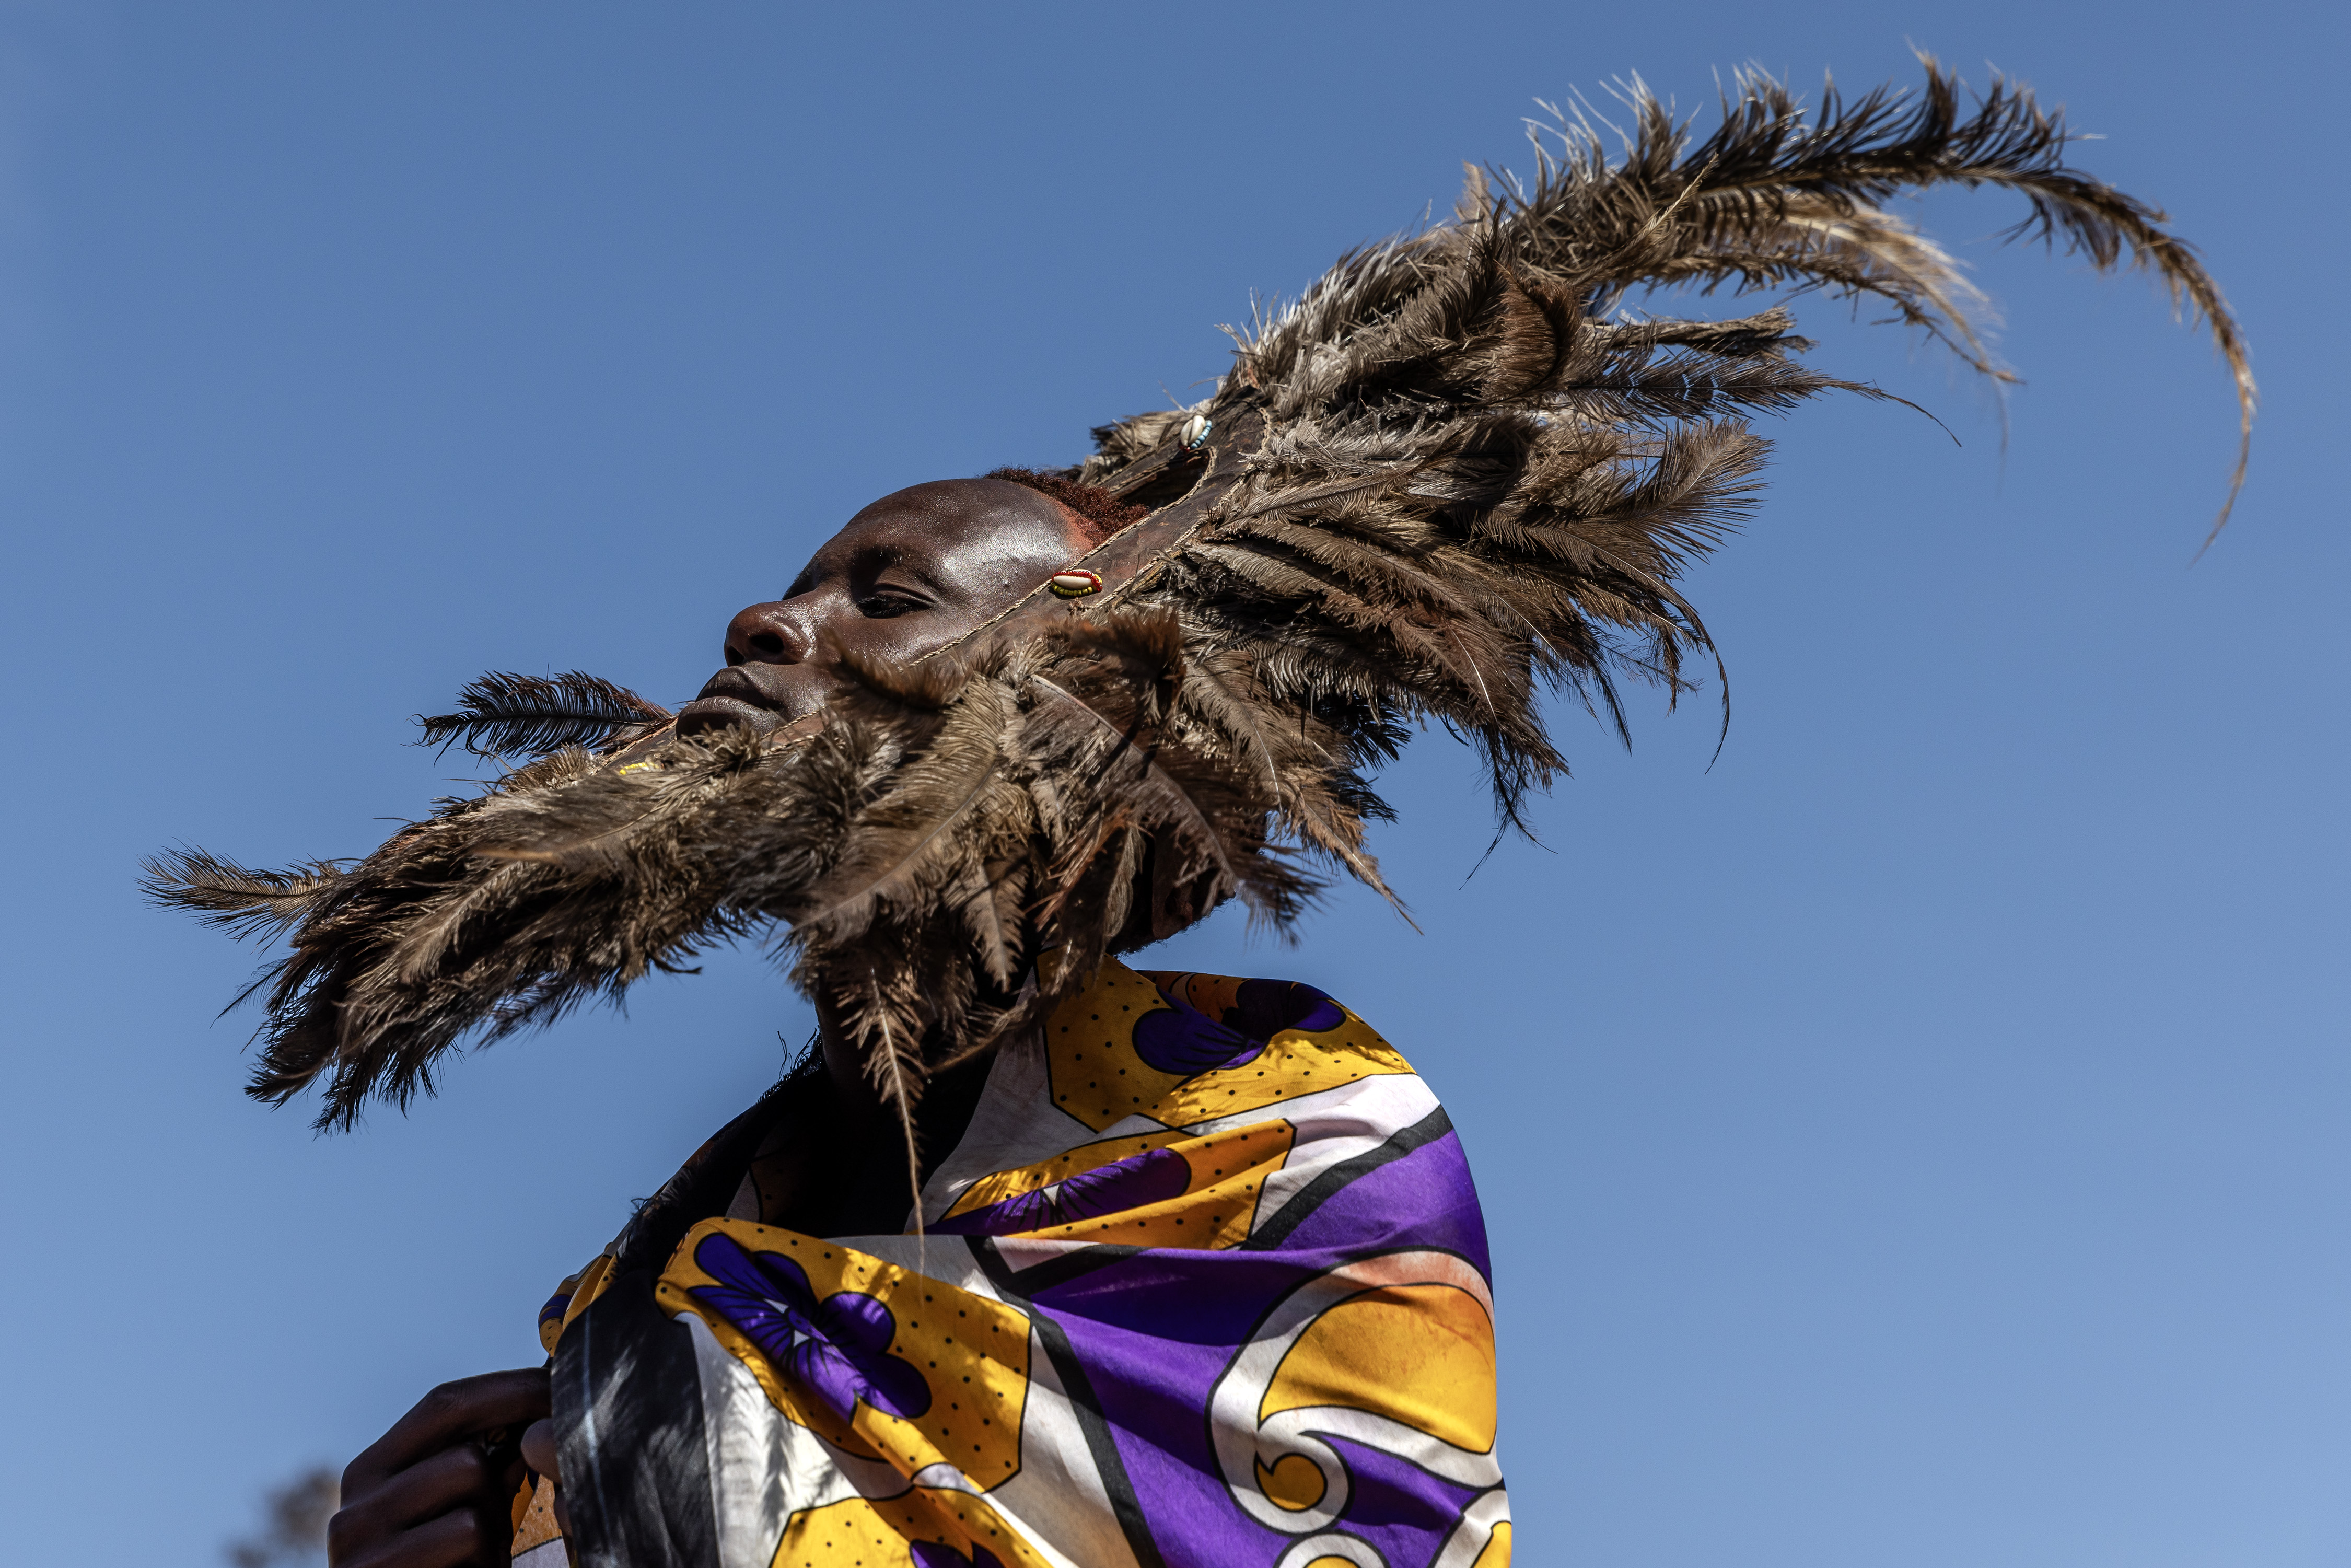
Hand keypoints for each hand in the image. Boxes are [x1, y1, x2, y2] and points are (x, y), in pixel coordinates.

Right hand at [328, 1369, 549, 1567]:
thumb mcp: (470, 1510)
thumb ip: (490, 1461)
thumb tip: (547, 1398)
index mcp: (375, 1473)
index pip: (445, 1403)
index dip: (510, 1389)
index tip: (562, 1386)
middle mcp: (355, 1503)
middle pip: (464, 1449)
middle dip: (512, 1468)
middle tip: (528, 1500)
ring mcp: (356, 1544)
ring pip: (467, 1484)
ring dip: (499, 1523)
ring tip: (490, 1555)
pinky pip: (464, 1530)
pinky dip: (486, 1556)